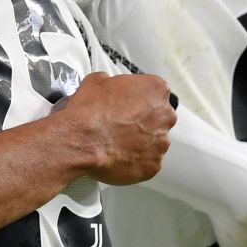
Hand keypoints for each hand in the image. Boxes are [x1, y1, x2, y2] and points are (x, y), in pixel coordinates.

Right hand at [58, 73, 175, 184]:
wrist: (80, 141)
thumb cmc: (89, 110)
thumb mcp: (95, 81)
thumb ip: (111, 82)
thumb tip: (108, 86)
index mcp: (157, 90)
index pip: (154, 92)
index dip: (137, 99)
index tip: (124, 105)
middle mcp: (166, 116)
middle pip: (159, 118)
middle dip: (143, 122)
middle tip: (120, 125)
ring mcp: (162, 143)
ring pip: (153, 142)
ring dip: (139, 142)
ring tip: (116, 144)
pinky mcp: (153, 165)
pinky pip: (146, 163)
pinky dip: (134, 162)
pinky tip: (117, 158)